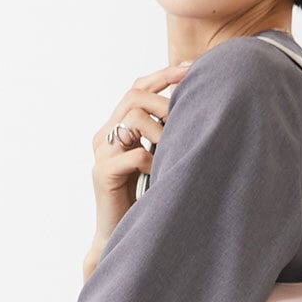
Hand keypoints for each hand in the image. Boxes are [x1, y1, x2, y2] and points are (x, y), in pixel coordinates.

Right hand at [85, 60, 191, 264]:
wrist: (120, 233)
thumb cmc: (145, 195)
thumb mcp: (158, 156)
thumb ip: (166, 132)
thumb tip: (200, 105)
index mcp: (116, 126)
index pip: (137, 87)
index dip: (164, 74)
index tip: (193, 68)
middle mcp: (104, 135)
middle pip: (133, 96)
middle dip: (165, 101)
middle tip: (186, 116)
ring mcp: (101, 153)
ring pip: (132, 119)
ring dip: (162, 130)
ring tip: (175, 147)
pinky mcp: (103, 174)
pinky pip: (134, 155)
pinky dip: (154, 160)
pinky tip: (163, 172)